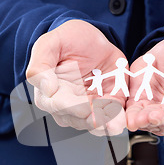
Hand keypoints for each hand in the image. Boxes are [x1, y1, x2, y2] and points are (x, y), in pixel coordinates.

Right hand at [26, 20, 126, 134]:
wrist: (93, 40)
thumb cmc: (68, 40)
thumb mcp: (51, 43)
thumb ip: (41, 64)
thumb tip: (47, 89)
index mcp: (49, 93)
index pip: (58, 105)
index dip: (72, 107)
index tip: (84, 108)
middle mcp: (67, 107)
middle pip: (78, 119)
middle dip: (92, 120)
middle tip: (104, 119)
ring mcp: (88, 109)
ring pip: (95, 124)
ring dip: (106, 124)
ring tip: (116, 123)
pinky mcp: (107, 106)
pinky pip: (112, 118)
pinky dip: (118, 120)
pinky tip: (122, 119)